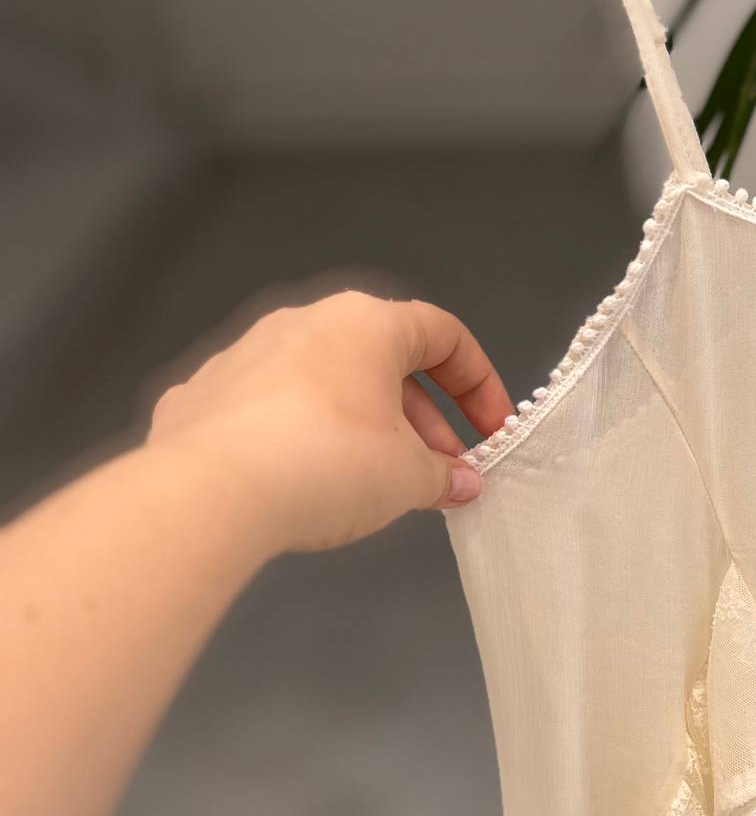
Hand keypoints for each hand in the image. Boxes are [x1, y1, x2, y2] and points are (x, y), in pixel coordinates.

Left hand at [144, 290, 512, 559]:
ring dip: (361, 425)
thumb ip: (443, 476)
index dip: (478, 383)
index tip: (492, 429)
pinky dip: (297, 438)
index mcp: (367, 324)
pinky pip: (267, 410)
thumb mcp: (408, 477)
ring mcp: (246, 356)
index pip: (443, 335)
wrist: (212, 491)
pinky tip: (304, 483)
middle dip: (421, 418)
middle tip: (441, 469)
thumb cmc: (324, 463)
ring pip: (323, 383)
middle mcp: (304, 324)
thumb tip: (459, 483)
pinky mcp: (203, 396)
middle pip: (382, 362)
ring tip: (377, 482)